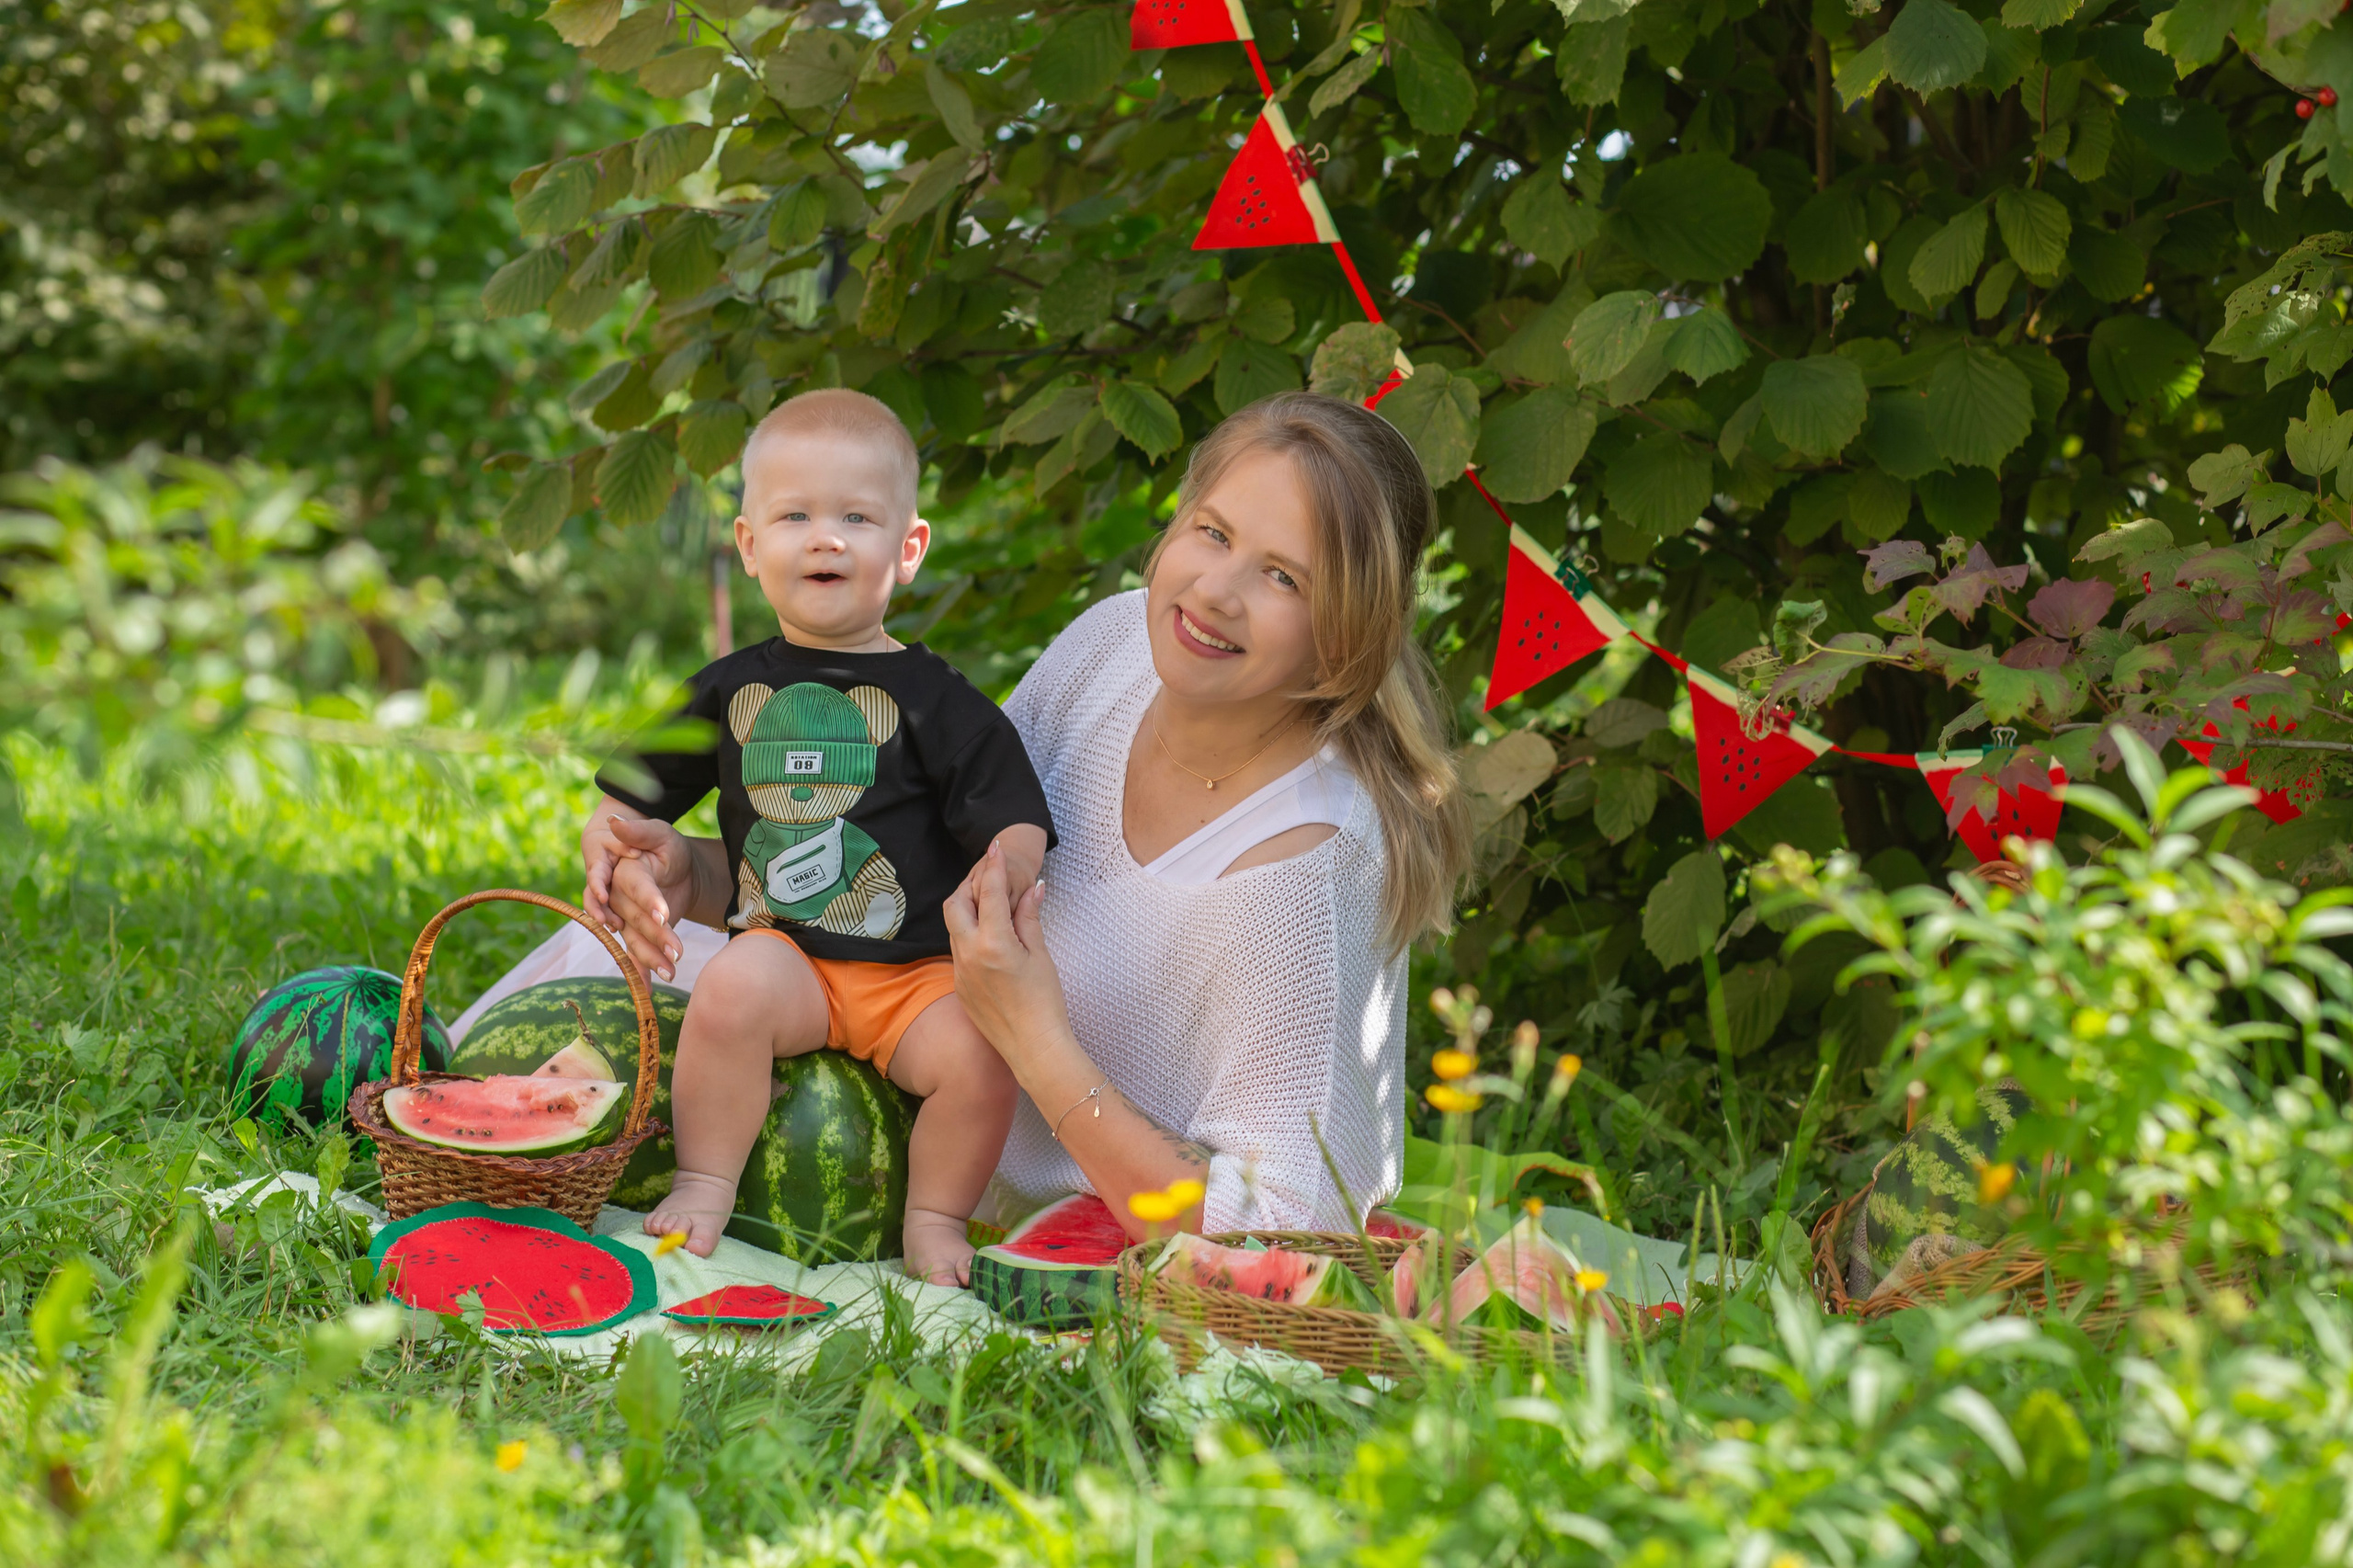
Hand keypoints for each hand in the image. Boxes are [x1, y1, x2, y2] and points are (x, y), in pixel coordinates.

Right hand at [599, 816, 696, 980]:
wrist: (679, 868)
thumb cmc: (666, 846)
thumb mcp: (659, 833)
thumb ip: (639, 830)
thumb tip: (614, 820)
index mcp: (625, 871)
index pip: (635, 886)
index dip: (647, 900)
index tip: (663, 915)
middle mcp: (619, 897)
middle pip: (635, 918)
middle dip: (657, 936)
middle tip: (678, 951)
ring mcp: (626, 917)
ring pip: (635, 939)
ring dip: (652, 958)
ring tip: (671, 972)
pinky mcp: (636, 932)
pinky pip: (636, 953)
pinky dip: (643, 971)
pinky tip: (651, 990)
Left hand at [944, 839, 1070, 1080]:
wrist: (1033, 1049)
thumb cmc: (1045, 1004)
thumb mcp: (1041, 956)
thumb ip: (1029, 918)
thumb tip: (1032, 887)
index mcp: (993, 943)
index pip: (988, 892)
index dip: (993, 866)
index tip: (995, 847)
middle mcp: (968, 955)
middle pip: (955, 904)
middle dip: (969, 885)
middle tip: (988, 876)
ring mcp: (960, 972)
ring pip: (953, 927)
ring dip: (967, 909)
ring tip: (989, 903)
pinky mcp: (959, 987)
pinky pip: (957, 950)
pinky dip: (968, 934)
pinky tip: (989, 936)